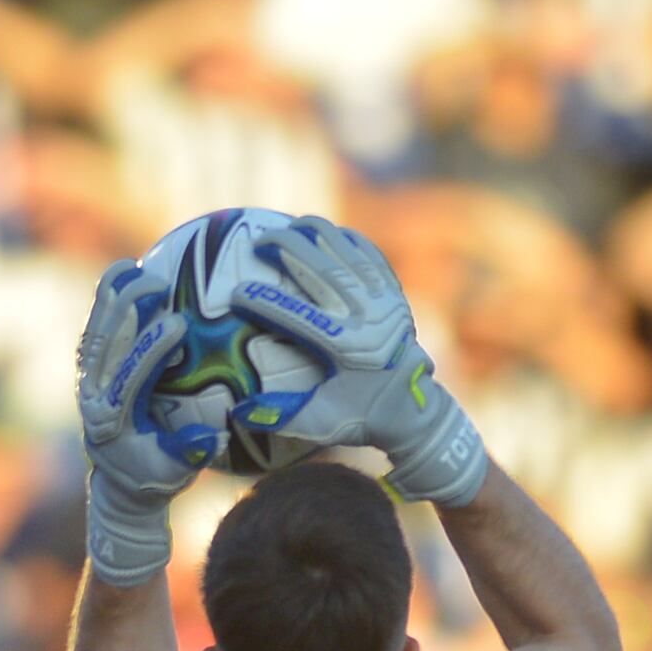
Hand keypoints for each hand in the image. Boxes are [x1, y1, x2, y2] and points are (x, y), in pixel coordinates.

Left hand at [73, 251, 205, 583]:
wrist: (121, 484)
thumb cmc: (156, 478)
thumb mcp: (176, 475)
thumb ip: (190, 454)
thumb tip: (210, 436)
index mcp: (110, 423)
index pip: (127, 379)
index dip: (149, 350)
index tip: (177, 323)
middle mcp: (92, 399)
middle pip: (105, 348)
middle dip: (128, 312)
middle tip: (159, 284)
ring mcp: (87, 381)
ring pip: (96, 332)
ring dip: (114, 298)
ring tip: (139, 267)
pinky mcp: (90, 369)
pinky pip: (95, 327)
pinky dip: (106, 298)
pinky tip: (124, 268)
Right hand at [237, 217, 491, 506]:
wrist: (415, 411)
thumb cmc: (361, 419)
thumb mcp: (321, 424)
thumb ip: (280, 418)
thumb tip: (238, 413)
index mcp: (348, 348)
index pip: (297, 316)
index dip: (264, 301)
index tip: (236, 292)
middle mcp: (369, 319)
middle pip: (322, 271)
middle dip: (287, 248)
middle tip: (258, 241)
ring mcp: (385, 302)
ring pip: (347, 254)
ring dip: (317, 234)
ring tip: (287, 226)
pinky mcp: (395, 295)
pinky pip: (370, 256)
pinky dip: (347, 240)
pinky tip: (326, 232)